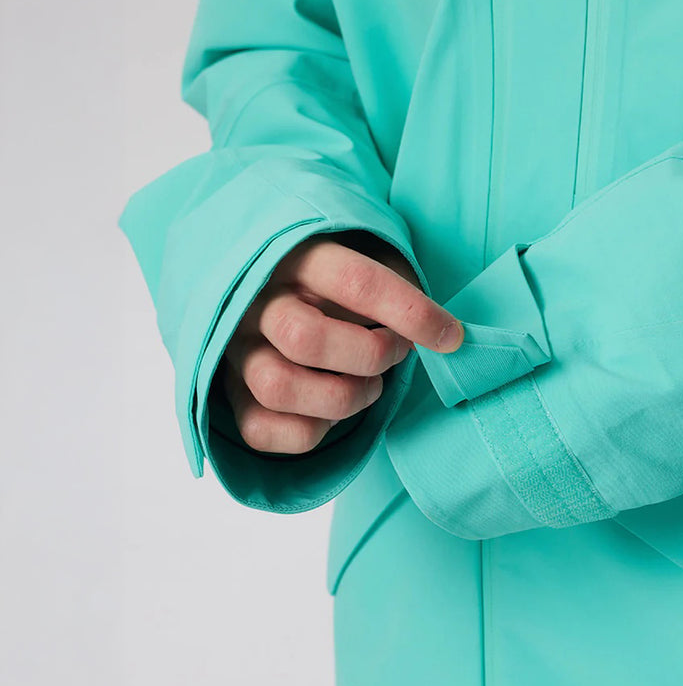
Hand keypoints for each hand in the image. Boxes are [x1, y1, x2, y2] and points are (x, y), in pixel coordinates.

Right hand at [219, 232, 463, 453]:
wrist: (270, 288)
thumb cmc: (338, 280)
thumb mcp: (369, 256)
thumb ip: (400, 285)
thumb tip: (445, 335)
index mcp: (294, 254)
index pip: (354, 281)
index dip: (410, 313)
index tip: (451, 336)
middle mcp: (254, 300)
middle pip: (305, 338)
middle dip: (370, 356)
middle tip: (395, 354)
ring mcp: (234, 349)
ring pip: (278, 386)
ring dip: (342, 398)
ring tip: (369, 389)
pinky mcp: (229, 394)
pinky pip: (262, 430)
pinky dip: (311, 431)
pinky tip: (331, 412)